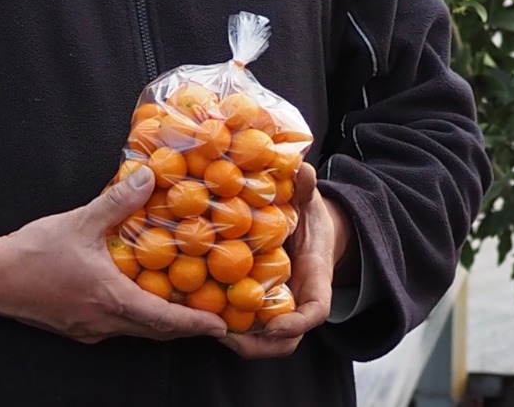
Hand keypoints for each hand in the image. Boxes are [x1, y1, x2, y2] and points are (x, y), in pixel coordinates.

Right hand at [0, 166, 228, 343]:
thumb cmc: (33, 252)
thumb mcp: (80, 221)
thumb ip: (117, 201)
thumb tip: (149, 175)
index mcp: (108, 300)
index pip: (161, 320)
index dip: (193, 324)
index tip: (221, 325)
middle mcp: (102, 322)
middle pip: (154, 331)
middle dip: (186, 326)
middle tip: (215, 316)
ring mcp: (89, 329)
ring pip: (136, 330)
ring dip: (162, 322)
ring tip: (189, 306)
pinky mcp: (77, 327)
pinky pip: (118, 326)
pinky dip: (139, 317)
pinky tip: (145, 297)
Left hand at [219, 162, 341, 359]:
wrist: (309, 230)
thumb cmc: (310, 218)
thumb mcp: (310, 202)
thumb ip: (306, 189)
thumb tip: (302, 169)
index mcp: (315, 278)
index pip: (316, 311)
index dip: (297, 323)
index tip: (274, 326)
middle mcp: (297, 301)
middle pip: (285, 340)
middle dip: (258, 345)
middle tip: (229, 336)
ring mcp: (278, 307)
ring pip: (263, 341)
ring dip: (238, 340)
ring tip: (209, 329)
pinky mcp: (256, 304)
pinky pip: (243, 322)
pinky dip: (224, 324)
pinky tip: (197, 311)